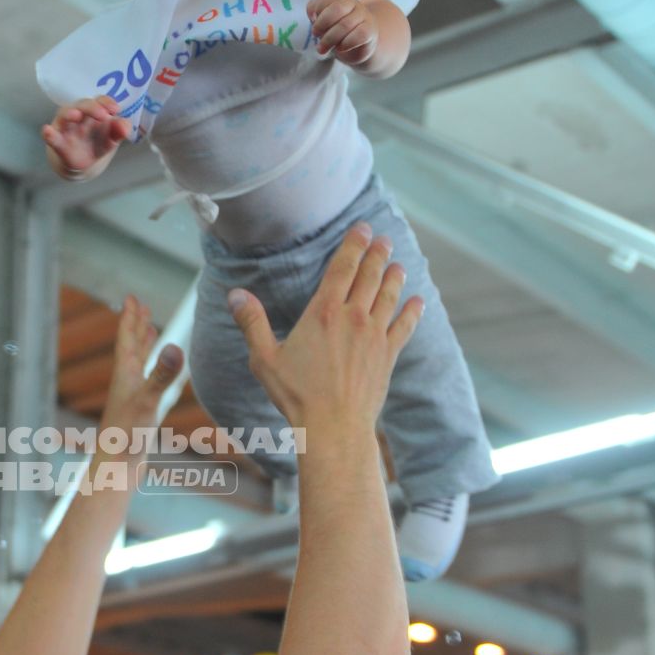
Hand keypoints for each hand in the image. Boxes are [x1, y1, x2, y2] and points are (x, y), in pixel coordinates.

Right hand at [42, 97, 130, 177]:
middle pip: (83, 105)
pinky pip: (52, 136)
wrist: (84, 164)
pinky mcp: (58, 142)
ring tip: (76, 115)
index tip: (115, 109)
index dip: (107, 102)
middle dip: (93, 107)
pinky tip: (47, 131)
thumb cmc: (98, 143)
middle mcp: (79, 115)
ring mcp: (66, 127)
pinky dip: (49, 134)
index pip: (100, 100)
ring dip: (70, 113)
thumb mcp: (112, 138)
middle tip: (103, 115)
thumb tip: (125, 127)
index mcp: (94, 111)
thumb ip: (120, 131)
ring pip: (65, 114)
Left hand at [96, 295, 183, 467]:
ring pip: (138, 364)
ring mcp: (131, 397)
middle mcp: (126, 383)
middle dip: (137, 326)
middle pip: (131, 347)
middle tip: (140, 307)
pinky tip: (156, 377)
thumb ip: (162, 375)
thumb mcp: (148, 401)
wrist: (117, 468)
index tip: (132, 298)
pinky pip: (146, 382)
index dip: (131, 318)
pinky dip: (152, 371)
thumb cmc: (127, 436)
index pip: (128, 339)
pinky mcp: (138, 412)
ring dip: (144, 346)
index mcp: (126, 375)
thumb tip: (174, 347)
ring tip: (150, 333)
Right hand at [227, 224, 422, 436]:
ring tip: (398, 264)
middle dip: (377, 254)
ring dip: (394, 277)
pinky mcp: (387, 356)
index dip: (353, 244)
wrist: (333, 426)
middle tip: (383, 239)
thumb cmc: (296, 395)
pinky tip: (419, 301)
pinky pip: (405, 327)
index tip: (362, 228)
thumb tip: (235, 294)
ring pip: (389, 296)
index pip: (342, 268)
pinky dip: (413, 312)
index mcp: (323, 313)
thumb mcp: (264, 358)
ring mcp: (374, 336)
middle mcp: (353, 318)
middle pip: (369, 276)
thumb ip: (252, 323)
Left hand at [307, 0, 378, 68]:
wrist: (358, 46)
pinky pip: (359, 35)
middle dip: (322, 24)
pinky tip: (340, 48)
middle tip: (316, 35)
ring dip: (330, 39)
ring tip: (322, 48)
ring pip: (345, 24)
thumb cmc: (337, 32)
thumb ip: (315, 11)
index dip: (319, 8)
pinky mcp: (370, 30)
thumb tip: (313, 13)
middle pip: (337, 8)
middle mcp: (353, 3)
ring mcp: (364, 15)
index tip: (313, 20)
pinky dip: (346, 44)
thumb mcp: (323, 21)